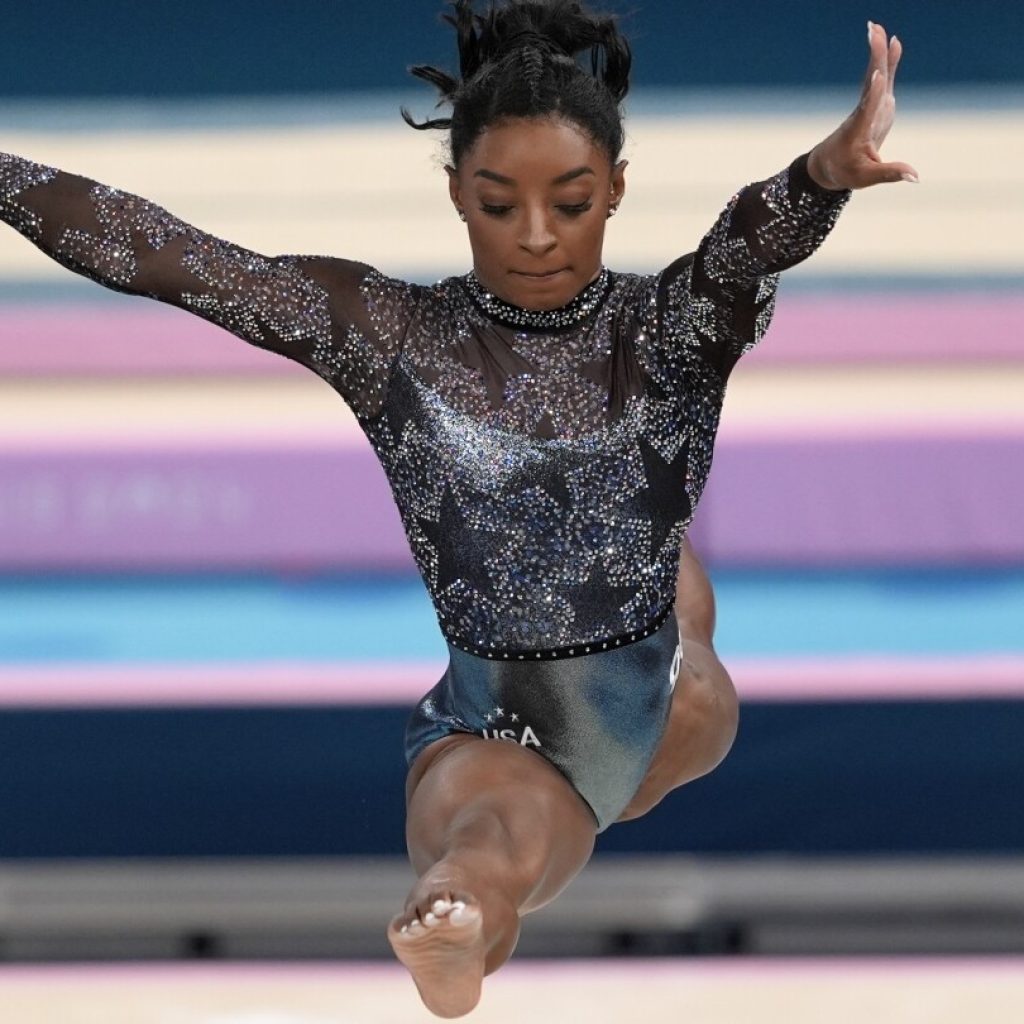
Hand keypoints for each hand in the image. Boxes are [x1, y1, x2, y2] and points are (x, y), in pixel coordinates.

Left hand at [807, 21, 919, 189]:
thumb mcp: (866, 177)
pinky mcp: (876, 104)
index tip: (879, 75)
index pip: (867, 109)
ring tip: (877, 28)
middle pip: (871, 83)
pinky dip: (888, 60)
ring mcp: (870, 106)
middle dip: (873, 59)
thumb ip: (890, 173)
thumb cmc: (845, 171)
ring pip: (875, 75)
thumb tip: (916, 176)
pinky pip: (883, 78)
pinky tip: (893, 41)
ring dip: (877, 52)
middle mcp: (863, 113)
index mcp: (859, 130)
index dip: (874, 93)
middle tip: (873, 33)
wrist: (828, 166)